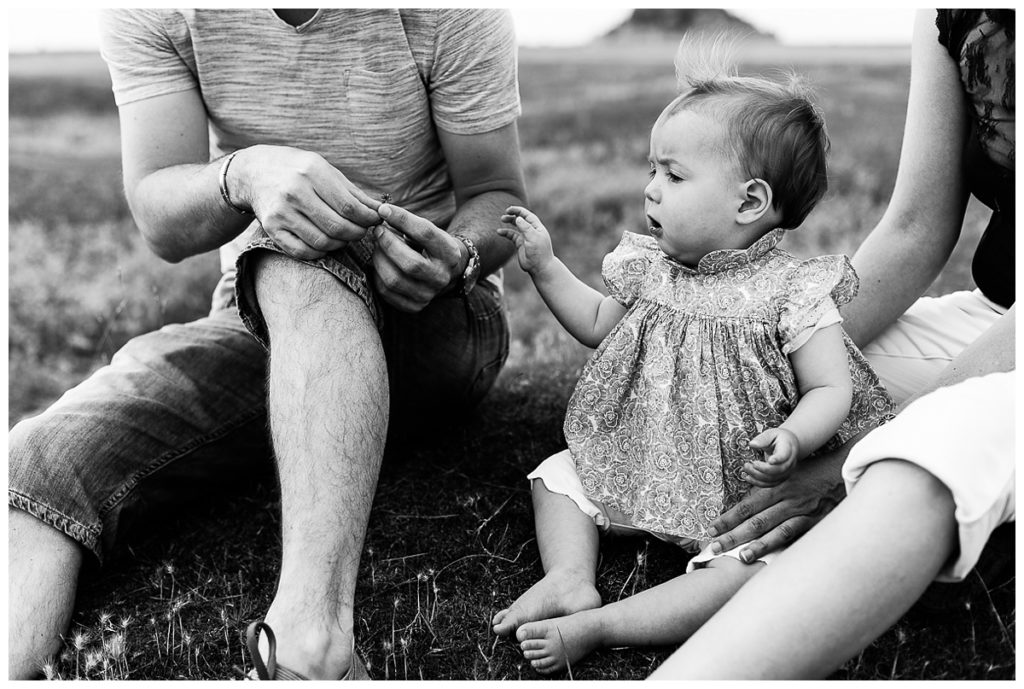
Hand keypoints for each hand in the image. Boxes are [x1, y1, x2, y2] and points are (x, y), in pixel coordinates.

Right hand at [234, 145, 381, 259]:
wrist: (254, 171)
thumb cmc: (298, 170)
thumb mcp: (325, 170)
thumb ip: (353, 192)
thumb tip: (381, 211)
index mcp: (312, 172)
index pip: (350, 207)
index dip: (367, 219)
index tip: (375, 221)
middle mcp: (295, 192)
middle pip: (338, 227)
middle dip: (357, 234)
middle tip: (362, 231)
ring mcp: (281, 212)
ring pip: (323, 242)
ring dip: (341, 244)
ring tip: (345, 236)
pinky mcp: (271, 228)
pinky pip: (303, 251)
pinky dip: (320, 252)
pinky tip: (325, 242)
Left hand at [371, 203, 465, 311]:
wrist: (445, 272)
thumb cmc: (430, 246)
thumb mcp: (428, 231)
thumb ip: (407, 222)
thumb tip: (381, 212)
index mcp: (449, 254)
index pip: (425, 233)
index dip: (402, 219)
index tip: (383, 210)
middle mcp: (442, 277)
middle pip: (410, 263)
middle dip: (387, 244)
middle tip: (378, 232)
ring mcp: (428, 295)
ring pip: (394, 280)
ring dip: (379, 260)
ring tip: (377, 248)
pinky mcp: (414, 306)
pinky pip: (387, 292)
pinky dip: (377, 275)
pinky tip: (380, 264)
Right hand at [497, 206, 554, 275]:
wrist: (540, 267)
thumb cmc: (539, 252)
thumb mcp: (533, 238)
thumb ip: (525, 227)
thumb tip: (518, 218)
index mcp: (537, 228)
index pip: (527, 215)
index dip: (518, 211)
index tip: (509, 209)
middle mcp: (532, 231)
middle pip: (521, 219)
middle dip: (513, 215)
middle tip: (504, 214)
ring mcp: (526, 238)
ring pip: (516, 227)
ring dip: (509, 222)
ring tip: (502, 219)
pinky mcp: (521, 245)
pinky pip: (512, 236)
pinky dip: (506, 233)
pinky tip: (499, 232)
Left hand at [707, 442, 850, 561]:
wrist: (844, 469)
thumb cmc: (812, 471)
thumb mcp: (787, 472)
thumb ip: (768, 484)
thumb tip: (746, 490)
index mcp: (777, 486)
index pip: (747, 505)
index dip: (729, 517)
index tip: (712, 528)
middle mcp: (787, 500)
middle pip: (756, 520)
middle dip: (734, 535)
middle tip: (715, 547)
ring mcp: (803, 512)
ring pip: (776, 531)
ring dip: (757, 545)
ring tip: (740, 557)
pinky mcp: (817, 523)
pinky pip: (798, 536)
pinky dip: (783, 546)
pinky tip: (772, 558)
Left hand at [744, 427, 799, 486]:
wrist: (789, 445)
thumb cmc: (778, 438)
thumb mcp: (771, 433)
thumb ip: (763, 439)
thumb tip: (752, 444)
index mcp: (788, 449)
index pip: (784, 456)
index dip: (777, 459)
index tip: (769, 460)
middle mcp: (790, 463)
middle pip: (778, 470)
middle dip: (762, 469)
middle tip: (748, 464)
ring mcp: (786, 472)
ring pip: (773, 479)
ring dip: (757, 476)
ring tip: (746, 468)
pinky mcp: (780, 478)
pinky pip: (770, 484)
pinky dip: (758, 482)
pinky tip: (747, 477)